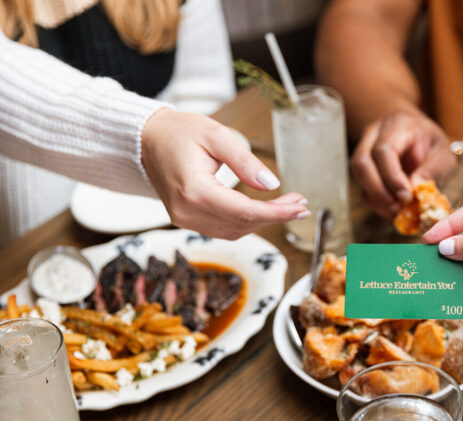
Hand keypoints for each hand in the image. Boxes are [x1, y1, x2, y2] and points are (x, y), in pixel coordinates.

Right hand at [141, 109, 309, 238]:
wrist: (146, 140)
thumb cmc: (179, 132)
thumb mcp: (216, 135)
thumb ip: (245, 161)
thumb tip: (272, 184)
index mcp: (194, 190)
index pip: (244, 211)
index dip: (277, 213)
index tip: (301, 207)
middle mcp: (187, 212)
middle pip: (243, 224)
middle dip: (276, 216)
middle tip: (301, 204)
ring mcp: (185, 220)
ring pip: (235, 231)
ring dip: (263, 221)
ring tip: (288, 205)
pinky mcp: (187, 220)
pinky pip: (224, 229)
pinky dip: (247, 222)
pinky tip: (264, 210)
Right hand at [351, 110, 456, 218]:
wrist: (420, 137)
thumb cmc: (433, 145)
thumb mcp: (444, 154)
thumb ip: (433, 170)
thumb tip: (415, 189)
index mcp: (398, 126)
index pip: (384, 150)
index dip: (392, 176)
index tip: (407, 196)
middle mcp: (375, 134)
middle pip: (362, 163)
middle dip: (380, 191)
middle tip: (399, 208)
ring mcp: (364, 150)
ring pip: (359, 177)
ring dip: (376, 199)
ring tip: (397, 211)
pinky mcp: (363, 169)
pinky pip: (363, 187)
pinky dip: (376, 203)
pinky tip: (393, 209)